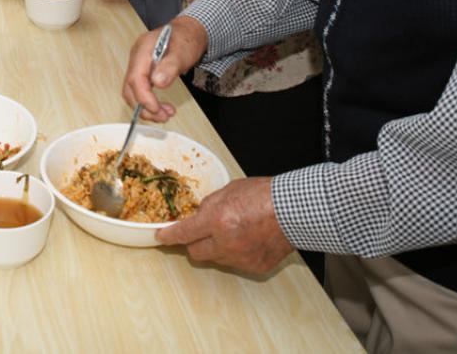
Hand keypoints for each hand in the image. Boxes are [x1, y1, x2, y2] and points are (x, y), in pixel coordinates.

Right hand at [120, 15, 207, 120]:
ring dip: (146, 108)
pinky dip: (148, 102)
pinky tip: (160, 108)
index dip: (143, 97)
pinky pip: (139, 90)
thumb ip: (170, 66)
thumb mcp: (183, 51)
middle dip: (144, 106)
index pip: (135, 77)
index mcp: (143, 48)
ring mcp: (139, 65)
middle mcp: (137, 57)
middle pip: (130, 88)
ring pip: (133, 92)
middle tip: (163, 116)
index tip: (156, 108)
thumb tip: (157, 82)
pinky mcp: (143, 72)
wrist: (189, 33)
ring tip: (165, 115)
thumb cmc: (186, 39)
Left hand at [157, 177, 292, 274]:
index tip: (161, 238)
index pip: (184, 233)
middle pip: (195, 253)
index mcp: (218, 220)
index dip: (169, 236)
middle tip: (202, 232)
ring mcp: (241, 258)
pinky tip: (249, 239)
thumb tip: (198, 215)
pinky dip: (238, 254)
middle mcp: (227, 243)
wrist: (295, 210)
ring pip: (217, 258)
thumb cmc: (266, 195)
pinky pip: (237, 263)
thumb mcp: (230, 190)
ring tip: (235, 231)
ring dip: (217, 248)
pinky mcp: (255, 267)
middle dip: (194, 243)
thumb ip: (210, 205)